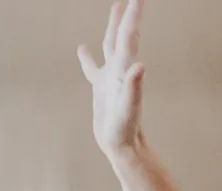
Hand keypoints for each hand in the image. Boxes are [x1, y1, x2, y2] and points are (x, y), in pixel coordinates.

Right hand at [78, 0, 146, 159]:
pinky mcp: (100, 88)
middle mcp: (119, 68)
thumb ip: (134, 87)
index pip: (128, 35)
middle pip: (123, 34)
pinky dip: (87, 58)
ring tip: (116, 7)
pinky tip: (82, 49)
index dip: (132, 14)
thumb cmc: (125, 130)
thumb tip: (139, 66)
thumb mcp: (128, 108)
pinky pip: (92, 67)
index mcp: (124, 69)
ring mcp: (109, 77)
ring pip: (110, 44)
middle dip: (128, 14)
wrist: (121, 145)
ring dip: (113, 25)